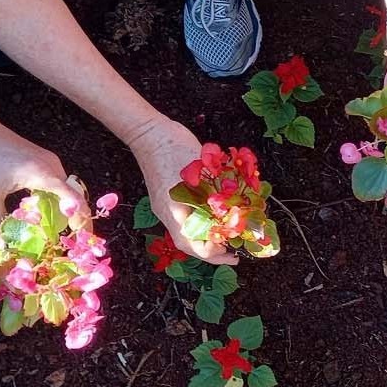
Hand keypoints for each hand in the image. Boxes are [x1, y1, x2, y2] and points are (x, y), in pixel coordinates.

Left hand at [0, 91, 84, 235]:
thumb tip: (3, 249)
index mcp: (41, 173)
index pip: (73, 199)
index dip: (81, 220)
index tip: (81, 238)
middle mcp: (51, 165)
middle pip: (72, 196)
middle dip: (73, 219)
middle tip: (67, 242)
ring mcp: (48, 160)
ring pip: (64, 190)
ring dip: (62, 210)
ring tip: (55, 232)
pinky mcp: (42, 160)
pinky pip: (55, 184)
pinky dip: (53, 200)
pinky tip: (41, 213)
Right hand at [128, 117, 237, 265]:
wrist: (150, 133)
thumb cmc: (173, 148)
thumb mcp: (199, 169)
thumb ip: (214, 192)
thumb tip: (236, 211)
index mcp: (174, 211)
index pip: (192, 244)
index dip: (213, 253)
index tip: (233, 253)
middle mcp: (168, 213)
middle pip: (189, 243)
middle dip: (212, 251)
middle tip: (233, 252)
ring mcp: (166, 206)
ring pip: (187, 232)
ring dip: (207, 238)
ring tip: (227, 238)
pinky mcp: (168, 197)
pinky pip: (186, 218)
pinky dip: (202, 223)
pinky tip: (216, 217)